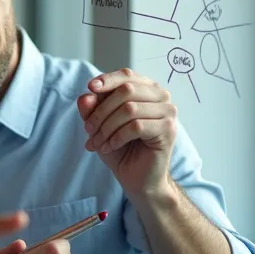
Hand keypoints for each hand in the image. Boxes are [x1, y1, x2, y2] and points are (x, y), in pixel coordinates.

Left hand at [77, 68, 177, 194]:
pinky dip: (117, 137)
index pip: (127, 75)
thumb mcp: (99, 125)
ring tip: (97, 142)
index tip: (90, 88)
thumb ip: (92, 109)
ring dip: (106, 127)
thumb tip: (86, 96)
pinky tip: (110, 146)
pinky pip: (136, 126)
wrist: (137, 178)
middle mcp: (161, 97)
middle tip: (88, 130)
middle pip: (126, 90)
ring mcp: (168, 112)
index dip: (108, 79)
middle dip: (101, 111)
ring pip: (129, 109)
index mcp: (146, 89)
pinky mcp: (168, 129)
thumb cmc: (120, 148)